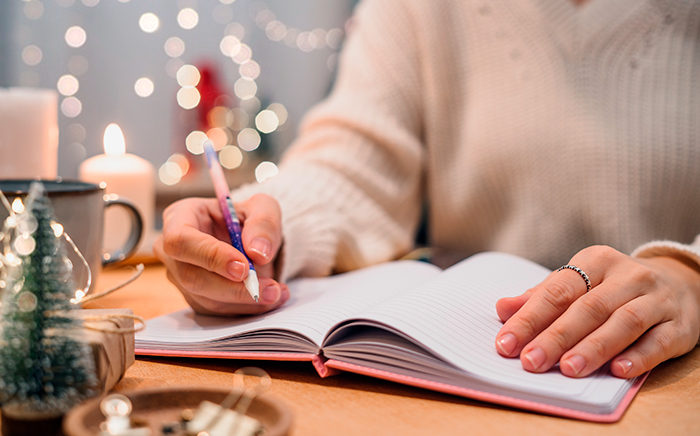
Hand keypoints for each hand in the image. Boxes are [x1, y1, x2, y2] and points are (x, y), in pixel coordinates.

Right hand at [153, 194, 289, 315]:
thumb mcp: (263, 207)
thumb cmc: (248, 218)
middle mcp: (173, 251)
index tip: (244, 267)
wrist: (250, 239)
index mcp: (180, 217)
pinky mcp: (195, 299)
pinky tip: (272, 298)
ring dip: (245, 301)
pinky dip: (247, 308)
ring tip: (277, 292)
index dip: (210, 256)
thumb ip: (264, 223)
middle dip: (234, 287)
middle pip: (191, 277)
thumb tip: (258, 252)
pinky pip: (218, 312)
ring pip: (206, 299)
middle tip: (270, 288)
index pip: (181, 241)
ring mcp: (180, 278)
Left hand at [495, 245, 699, 377]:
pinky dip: (639, 356)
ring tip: (568, 369)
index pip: (557, 291)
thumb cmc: (614, 287)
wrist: (680, 282)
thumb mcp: (579, 283)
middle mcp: (627, 276)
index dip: (529, 318)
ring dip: (593, 348)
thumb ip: (541, 297)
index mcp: (595, 261)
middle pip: (587, 308)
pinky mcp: (679, 325)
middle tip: (530, 361)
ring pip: (623, 323)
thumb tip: (502, 308)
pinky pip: (659, 341)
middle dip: (556, 337)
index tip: (506, 342)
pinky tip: (618, 370)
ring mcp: (656, 299)